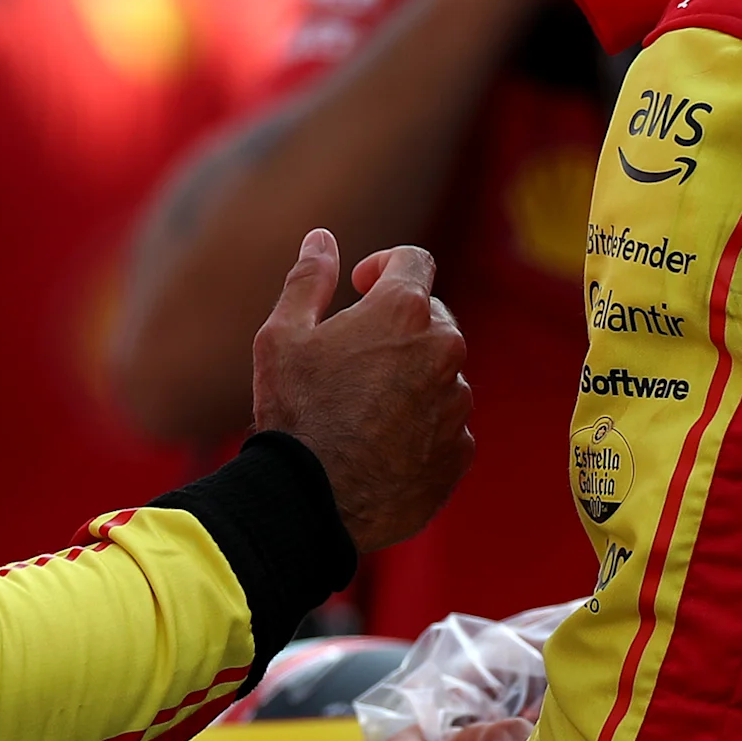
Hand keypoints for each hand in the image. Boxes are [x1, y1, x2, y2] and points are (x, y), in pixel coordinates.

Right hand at [251, 230, 471, 552]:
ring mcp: (457, 404)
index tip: (360, 287)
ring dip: (411, 377)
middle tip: (353, 355)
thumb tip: (322, 238)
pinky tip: (379, 444)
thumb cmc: (294, 412)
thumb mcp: (282, 335)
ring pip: (441, 373)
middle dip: (398, 325)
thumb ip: (309, 279)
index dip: (384, 265)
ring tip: (361, 409)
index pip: (414, 261)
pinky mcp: (460, 451)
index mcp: (403, 311)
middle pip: (432, 317)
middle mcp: (444, 350)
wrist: (312, 502)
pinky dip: (421, 425)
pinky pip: (446, 424)